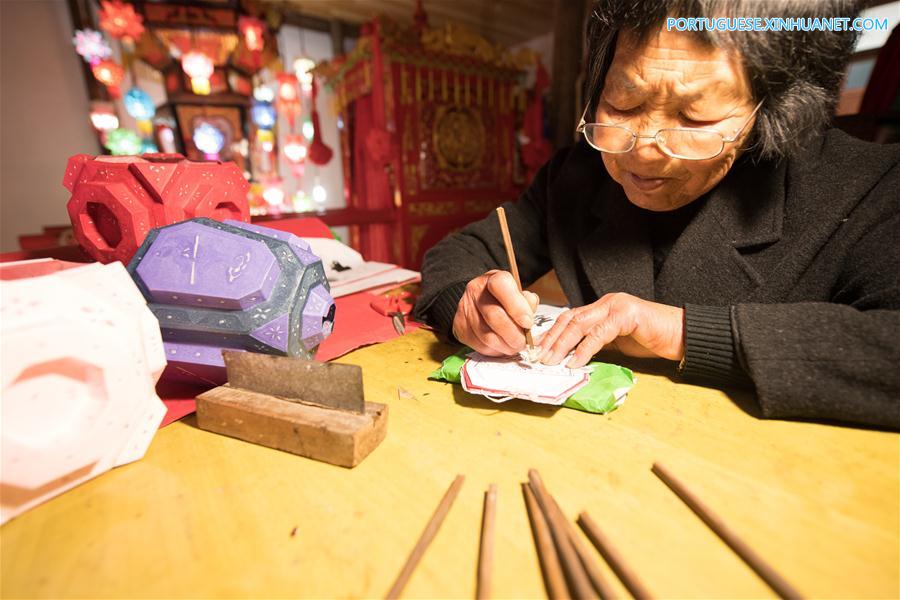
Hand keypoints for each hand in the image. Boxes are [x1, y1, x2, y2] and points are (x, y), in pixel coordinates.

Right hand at [452, 270, 539, 355]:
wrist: (479, 302)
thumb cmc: (504, 299)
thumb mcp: (519, 294)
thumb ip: (527, 303)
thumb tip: (528, 319)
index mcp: (492, 279)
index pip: (501, 286)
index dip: (517, 307)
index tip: (528, 323)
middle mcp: (475, 291)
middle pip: (494, 316)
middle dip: (513, 334)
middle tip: (523, 342)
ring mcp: (464, 309)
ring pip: (487, 336)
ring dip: (505, 346)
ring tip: (514, 346)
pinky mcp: (459, 327)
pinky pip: (479, 345)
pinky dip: (494, 350)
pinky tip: (501, 346)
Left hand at [538, 293, 683, 367]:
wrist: (682, 336)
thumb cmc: (653, 340)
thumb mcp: (618, 343)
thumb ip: (598, 344)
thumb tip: (573, 357)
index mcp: (602, 308)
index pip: (570, 318)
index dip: (552, 334)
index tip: (539, 350)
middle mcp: (606, 303)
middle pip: (570, 318)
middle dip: (552, 339)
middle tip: (539, 356)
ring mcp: (617, 306)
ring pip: (580, 323)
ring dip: (562, 344)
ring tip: (551, 360)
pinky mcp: (627, 315)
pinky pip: (599, 333)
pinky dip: (584, 348)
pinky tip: (575, 361)